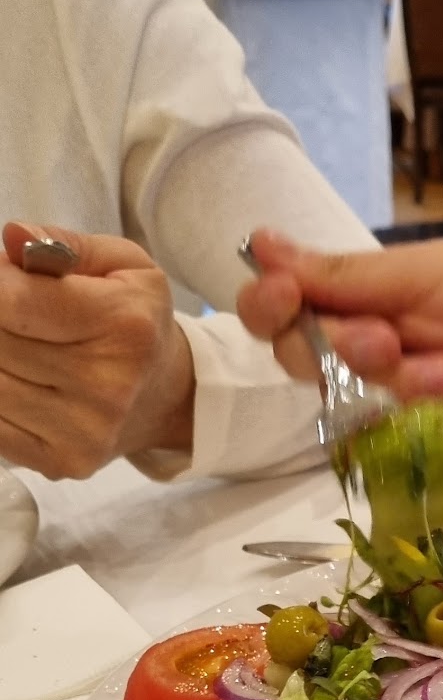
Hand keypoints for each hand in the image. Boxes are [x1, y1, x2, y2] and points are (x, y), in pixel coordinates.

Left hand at [0, 222, 195, 478]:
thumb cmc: (136, 321)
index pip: (12, 300)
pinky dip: (0, 394)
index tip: (7, 278)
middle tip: (17, 312)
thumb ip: (61, 243)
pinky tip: (19, 378)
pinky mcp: (60, 462)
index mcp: (125, 325)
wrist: (168, 396)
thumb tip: (12, 237)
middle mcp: (108, 385)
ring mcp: (83, 431)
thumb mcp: (120, 264)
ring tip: (20, 343)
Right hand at [235, 229, 442, 470]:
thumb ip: (345, 274)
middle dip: (339, 343)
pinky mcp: (402, 448)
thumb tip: (261, 242)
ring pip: (335, 396)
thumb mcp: (428, 274)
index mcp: (362, 296)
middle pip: (295, 353)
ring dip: (390, 378)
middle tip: (389, 338)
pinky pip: (372, 440)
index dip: (267, 301)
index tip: (283, 295)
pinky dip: (412, 415)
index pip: (280, 302)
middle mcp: (360, 348)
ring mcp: (380, 402)